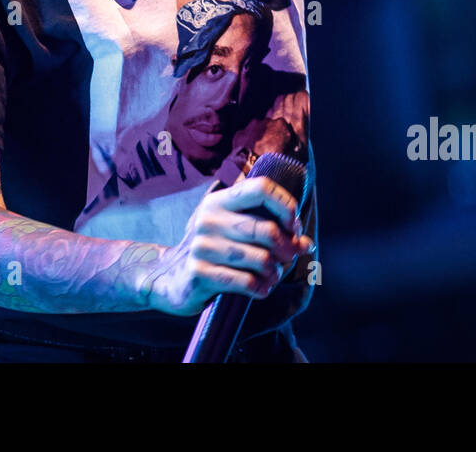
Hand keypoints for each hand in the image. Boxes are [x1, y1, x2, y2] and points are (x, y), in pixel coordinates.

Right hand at [141, 174, 313, 316]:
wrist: (170, 276)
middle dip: (287, 248)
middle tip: (289, 257)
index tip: (292, 226)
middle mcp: (208, 218)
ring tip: (273, 276)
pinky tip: (260, 289)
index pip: (261, 187)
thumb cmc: (213, 250)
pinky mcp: (199, 272)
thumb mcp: (234, 230)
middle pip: (266, 229)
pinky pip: (245, 281)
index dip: (285, 205)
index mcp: (219, 201)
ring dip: (275, 272)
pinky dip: (261, 288)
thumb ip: (268, 230)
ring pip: (260, 259)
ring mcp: (202, 245)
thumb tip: (305, 243)